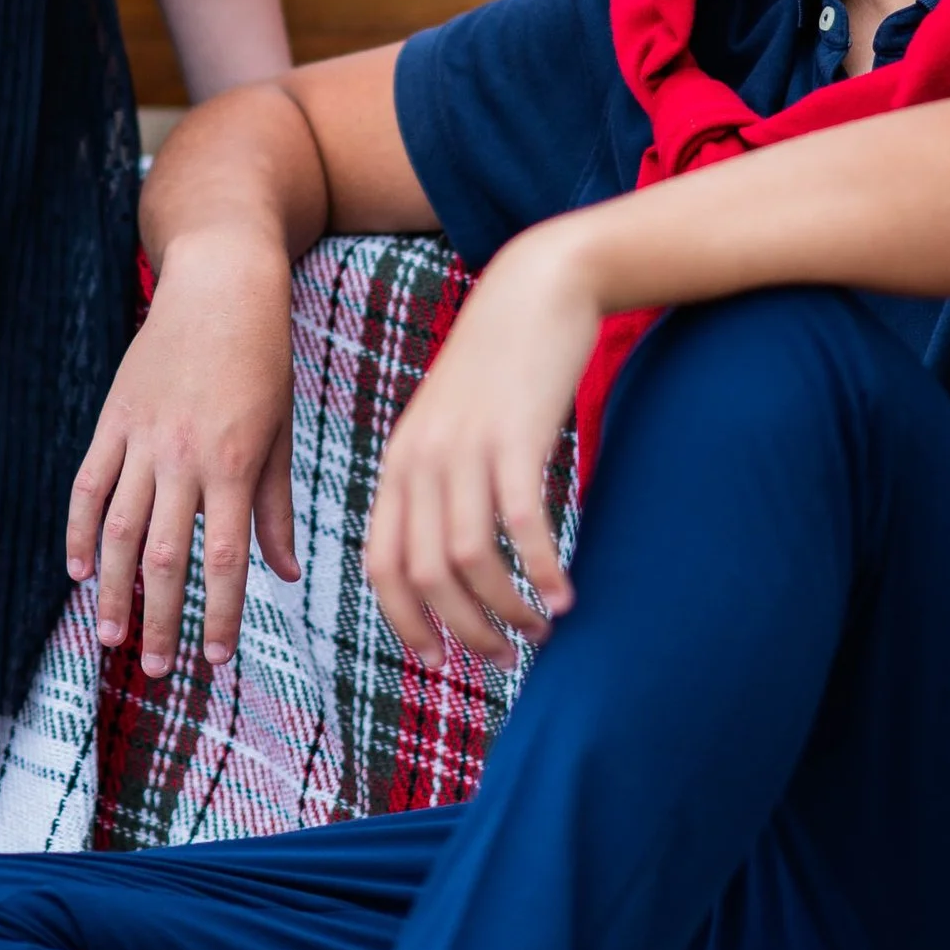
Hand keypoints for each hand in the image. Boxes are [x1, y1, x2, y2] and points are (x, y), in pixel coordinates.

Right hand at [68, 225, 299, 674]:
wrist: (220, 282)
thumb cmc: (263, 356)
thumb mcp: (280, 428)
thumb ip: (275, 505)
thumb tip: (285, 574)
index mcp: (234, 462)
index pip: (226, 558)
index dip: (220, 615)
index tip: (216, 660)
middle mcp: (184, 456)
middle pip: (166, 557)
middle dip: (160, 620)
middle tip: (156, 671)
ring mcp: (142, 437)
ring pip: (121, 530)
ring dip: (115, 590)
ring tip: (111, 639)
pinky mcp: (113, 418)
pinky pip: (89, 486)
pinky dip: (81, 531)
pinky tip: (80, 572)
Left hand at [364, 219, 599, 672]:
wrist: (538, 288)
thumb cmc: (503, 366)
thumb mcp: (453, 424)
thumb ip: (442, 482)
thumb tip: (452, 557)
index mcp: (400, 463)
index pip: (382, 565)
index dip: (407, 622)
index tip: (439, 661)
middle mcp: (421, 460)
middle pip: (425, 575)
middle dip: (464, 630)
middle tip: (503, 658)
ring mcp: (466, 448)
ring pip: (469, 560)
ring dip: (506, 609)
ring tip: (542, 629)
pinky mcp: (515, 436)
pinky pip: (521, 525)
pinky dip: (541, 570)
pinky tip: (567, 594)